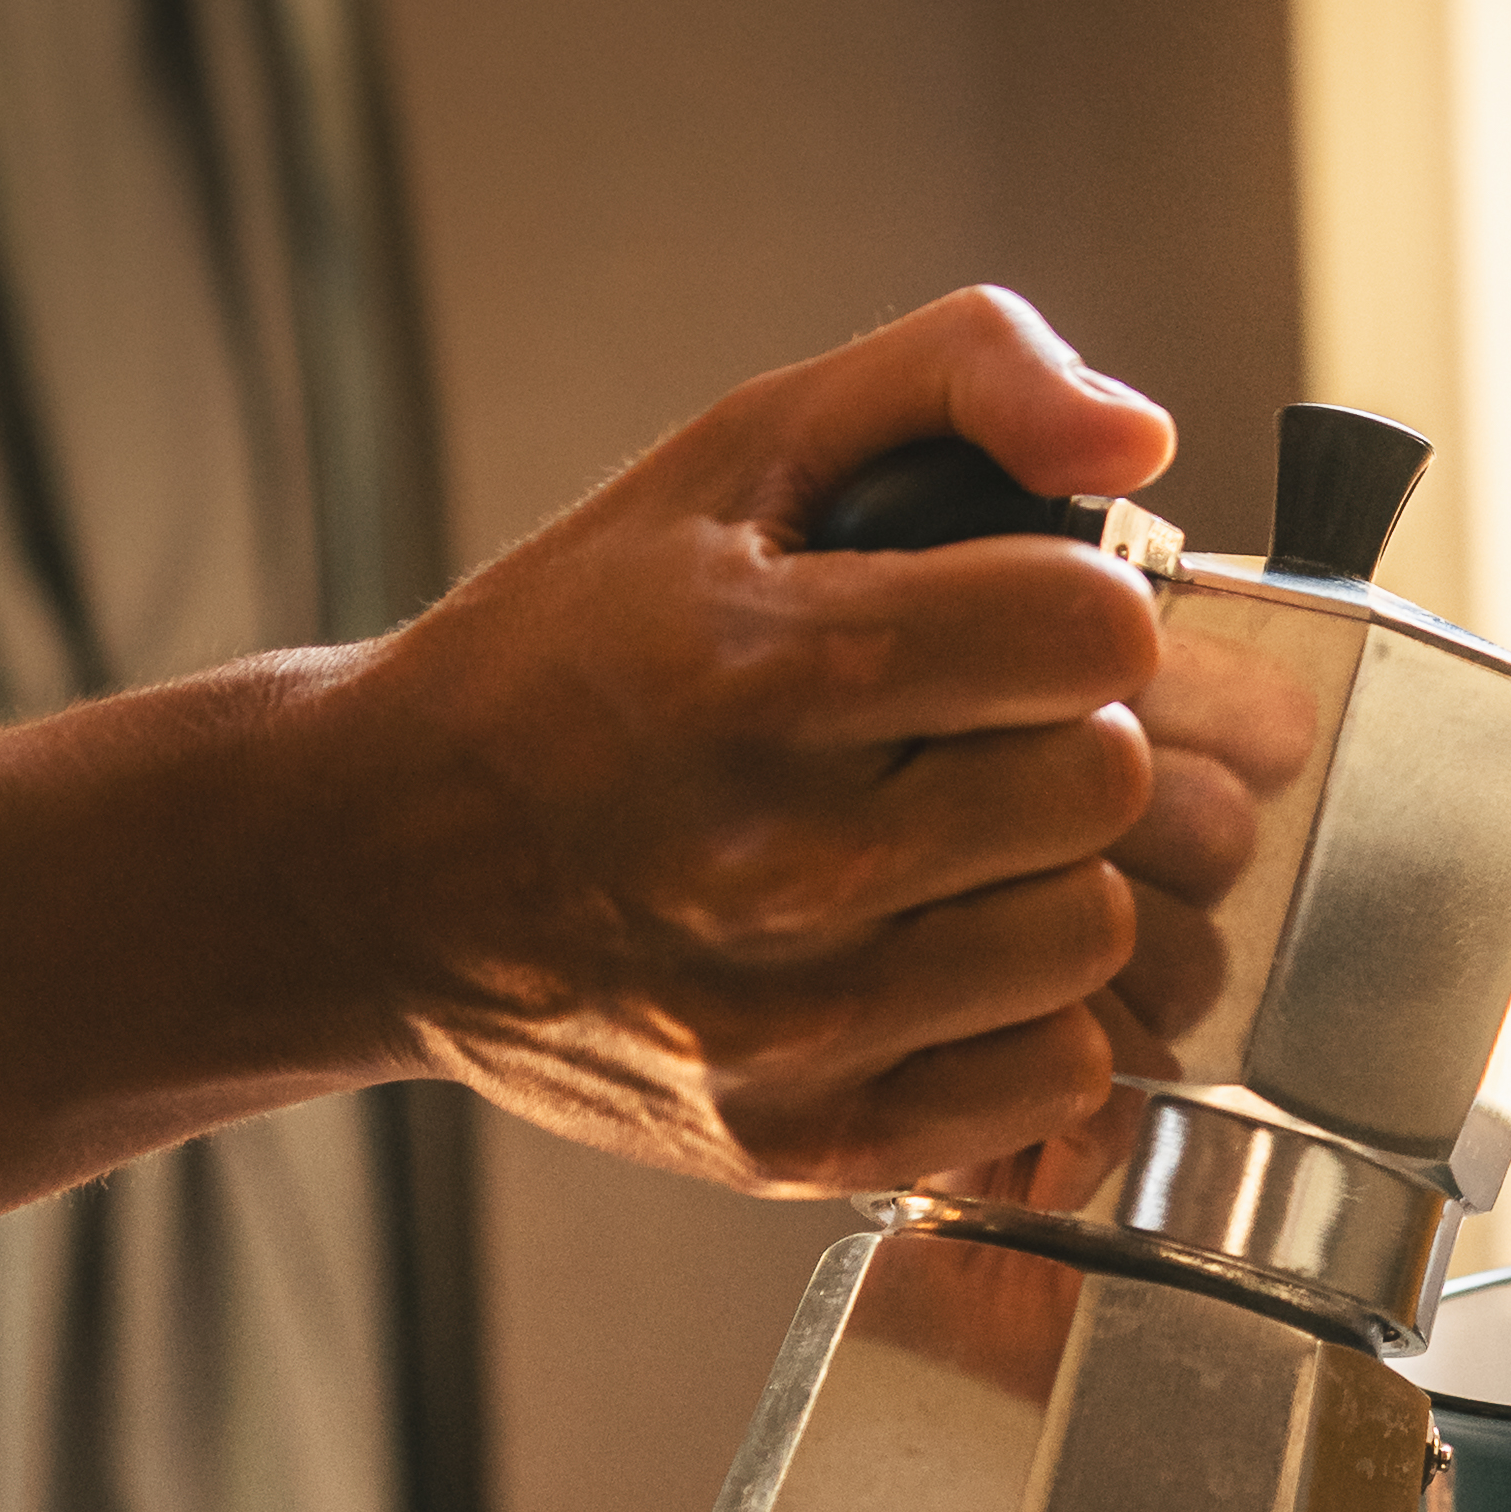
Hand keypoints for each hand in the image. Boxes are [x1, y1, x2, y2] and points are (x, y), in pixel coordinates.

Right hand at [324, 286, 1297, 1196]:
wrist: (371, 864)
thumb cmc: (567, 654)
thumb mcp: (738, 451)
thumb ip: (959, 375)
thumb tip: (1139, 440)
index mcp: (762, 667)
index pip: (1094, 632)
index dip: (1081, 609)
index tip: (1020, 621)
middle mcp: (776, 856)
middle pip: (1108, 784)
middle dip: (1069, 736)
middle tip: (980, 735)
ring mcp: (789, 1016)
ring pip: (1095, 933)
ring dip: (1054, 878)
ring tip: (957, 846)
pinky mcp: (800, 1136)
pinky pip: (1058, 1074)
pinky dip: (1029, 1014)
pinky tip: (942, 955)